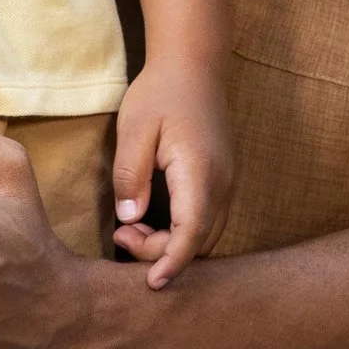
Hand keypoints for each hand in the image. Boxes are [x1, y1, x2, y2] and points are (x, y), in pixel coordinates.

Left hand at [112, 56, 233, 285]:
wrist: (194, 64)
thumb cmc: (161, 93)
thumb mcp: (134, 129)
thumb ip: (130, 176)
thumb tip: (129, 219)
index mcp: (201, 173)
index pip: (192, 234)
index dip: (172, 263)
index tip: (152, 284)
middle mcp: (222, 184)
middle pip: (199, 242)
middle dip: (162, 253)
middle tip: (121, 236)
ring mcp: (227, 183)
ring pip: (206, 234)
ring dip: (172, 242)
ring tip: (131, 228)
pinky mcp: (222, 180)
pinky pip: (207, 220)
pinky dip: (182, 231)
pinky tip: (152, 218)